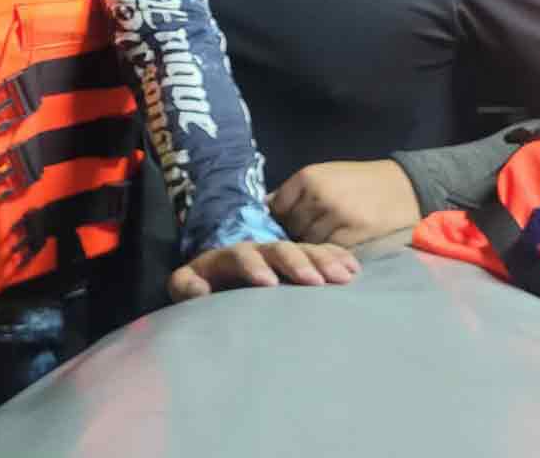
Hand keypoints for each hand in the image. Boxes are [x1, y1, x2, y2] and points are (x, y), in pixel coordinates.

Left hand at [168, 240, 359, 301]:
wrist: (220, 282)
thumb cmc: (204, 289)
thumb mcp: (187, 285)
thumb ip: (186, 286)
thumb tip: (199, 289)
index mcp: (228, 257)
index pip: (240, 255)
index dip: (253, 266)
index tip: (269, 283)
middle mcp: (259, 251)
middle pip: (278, 249)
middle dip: (296, 262)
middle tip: (314, 281)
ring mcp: (283, 255)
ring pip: (304, 250)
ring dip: (323, 261)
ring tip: (343, 278)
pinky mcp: (302, 262)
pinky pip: (323, 254)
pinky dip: (338, 259)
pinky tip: (354, 270)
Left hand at [268, 159, 421, 246]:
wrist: (404, 186)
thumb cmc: (359, 182)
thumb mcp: (324, 175)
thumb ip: (296, 192)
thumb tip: (265, 208)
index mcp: (307, 177)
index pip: (275, 207)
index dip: (281, 218)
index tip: (289, 223)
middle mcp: (318, 195)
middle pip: (290, 227)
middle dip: (298, 232)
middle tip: (314, 232)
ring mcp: (336, 215)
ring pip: (309, 241)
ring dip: (315, 244)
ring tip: (329, 237)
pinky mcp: (354, 234)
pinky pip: (330, 250)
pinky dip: (332, 251)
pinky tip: (342, 242)